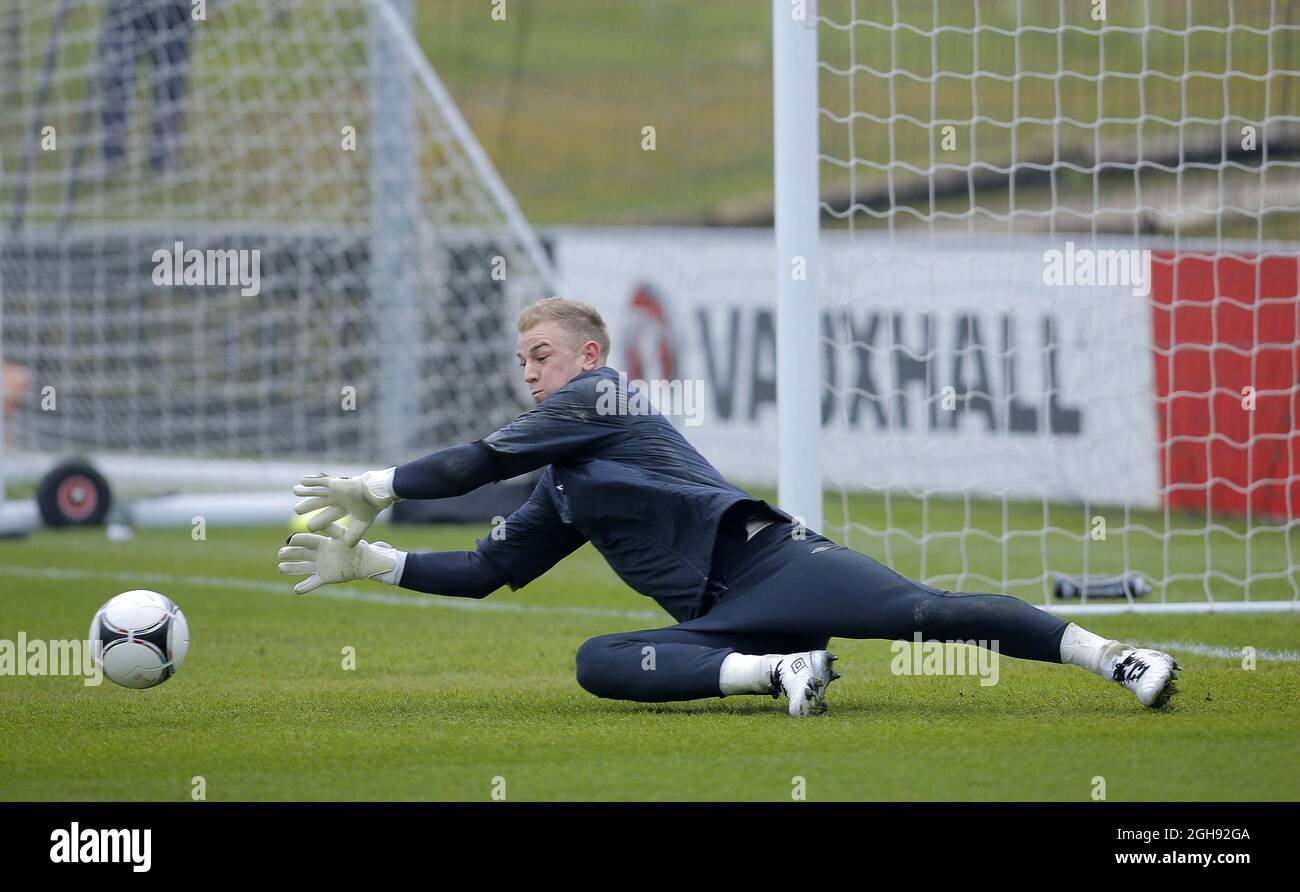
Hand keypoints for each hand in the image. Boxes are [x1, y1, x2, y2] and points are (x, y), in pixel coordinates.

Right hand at [276, 524, 400, 593]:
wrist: (365, 562)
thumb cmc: (356, 546)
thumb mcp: (344, 536)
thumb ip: (332, 529)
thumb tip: (320, 521)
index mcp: (322, 542)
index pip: (307, 540)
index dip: (299, 540)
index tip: (290, 539)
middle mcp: (318, 554)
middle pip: (301, 553)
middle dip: (290, 553)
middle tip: (280, 553)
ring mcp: (320, 566)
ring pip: (302, 567)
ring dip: (292, 568)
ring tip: (281, 568)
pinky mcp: (325, 577)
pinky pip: (312, 583)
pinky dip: (305, 587)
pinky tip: (296, 590)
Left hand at [293, 468, 396, 546]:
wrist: (374, 494)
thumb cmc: (370, 508)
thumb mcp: (362, 523)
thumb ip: (355, 534)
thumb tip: (349, 546)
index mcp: (345, 508)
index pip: (329, 516)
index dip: (320, 520)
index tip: (310, 527)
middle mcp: (339, 499)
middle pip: (319, 503)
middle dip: (309, 506)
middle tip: (297, 510)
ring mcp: (336, 490)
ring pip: (317, 491)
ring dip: (306, 491)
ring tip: (295, 491)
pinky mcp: (335, 483)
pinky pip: (320, 481)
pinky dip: (311, 481)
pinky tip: (303, 480)